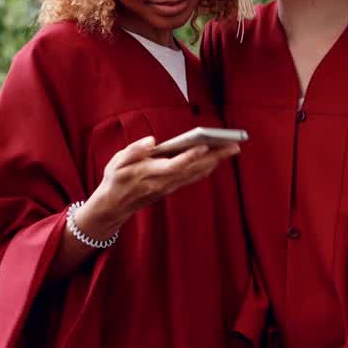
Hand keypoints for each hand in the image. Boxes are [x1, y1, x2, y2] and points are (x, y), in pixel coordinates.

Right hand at [79, 135, 240, 236]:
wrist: (114, 206)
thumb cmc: (115, 180)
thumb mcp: (116, 163)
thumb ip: (133, 151)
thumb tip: (152, 141)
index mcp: (149, 173)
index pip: (173, 165)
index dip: (189, 157)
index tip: (204, 146)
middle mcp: (164, 182)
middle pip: (193, 169)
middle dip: (214, 157)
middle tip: (234, 145)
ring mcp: (170, 187)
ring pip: (196, 173)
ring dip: (215, 162)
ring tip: (231, 148)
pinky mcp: (172, 188)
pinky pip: (193, 177)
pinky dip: (206, 168)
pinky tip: (217, 159)